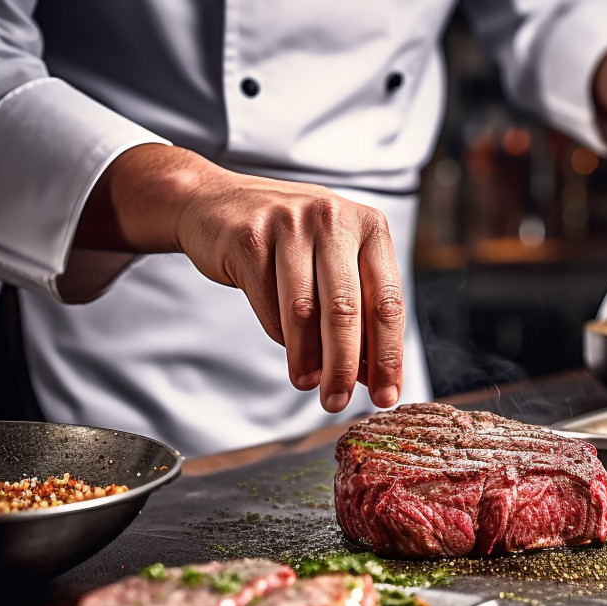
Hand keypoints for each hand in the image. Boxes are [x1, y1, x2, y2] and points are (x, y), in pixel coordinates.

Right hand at [76, 144, 403, 413]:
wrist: (218, 203)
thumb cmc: (291, 243)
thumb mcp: (334, 263)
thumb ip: (358, 310)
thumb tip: (372, 376)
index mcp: (370, 227)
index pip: (388, 303)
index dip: (388, 356)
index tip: (385, 396)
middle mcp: (334, 219)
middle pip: (345, 310)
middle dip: (343, 366)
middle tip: (337, 402)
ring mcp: (290, 223)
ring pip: (303, 311)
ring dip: (307, 358)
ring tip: (308, 385)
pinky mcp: (249, 237)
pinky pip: (267, 304)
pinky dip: (279, 335)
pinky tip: (286, 348)